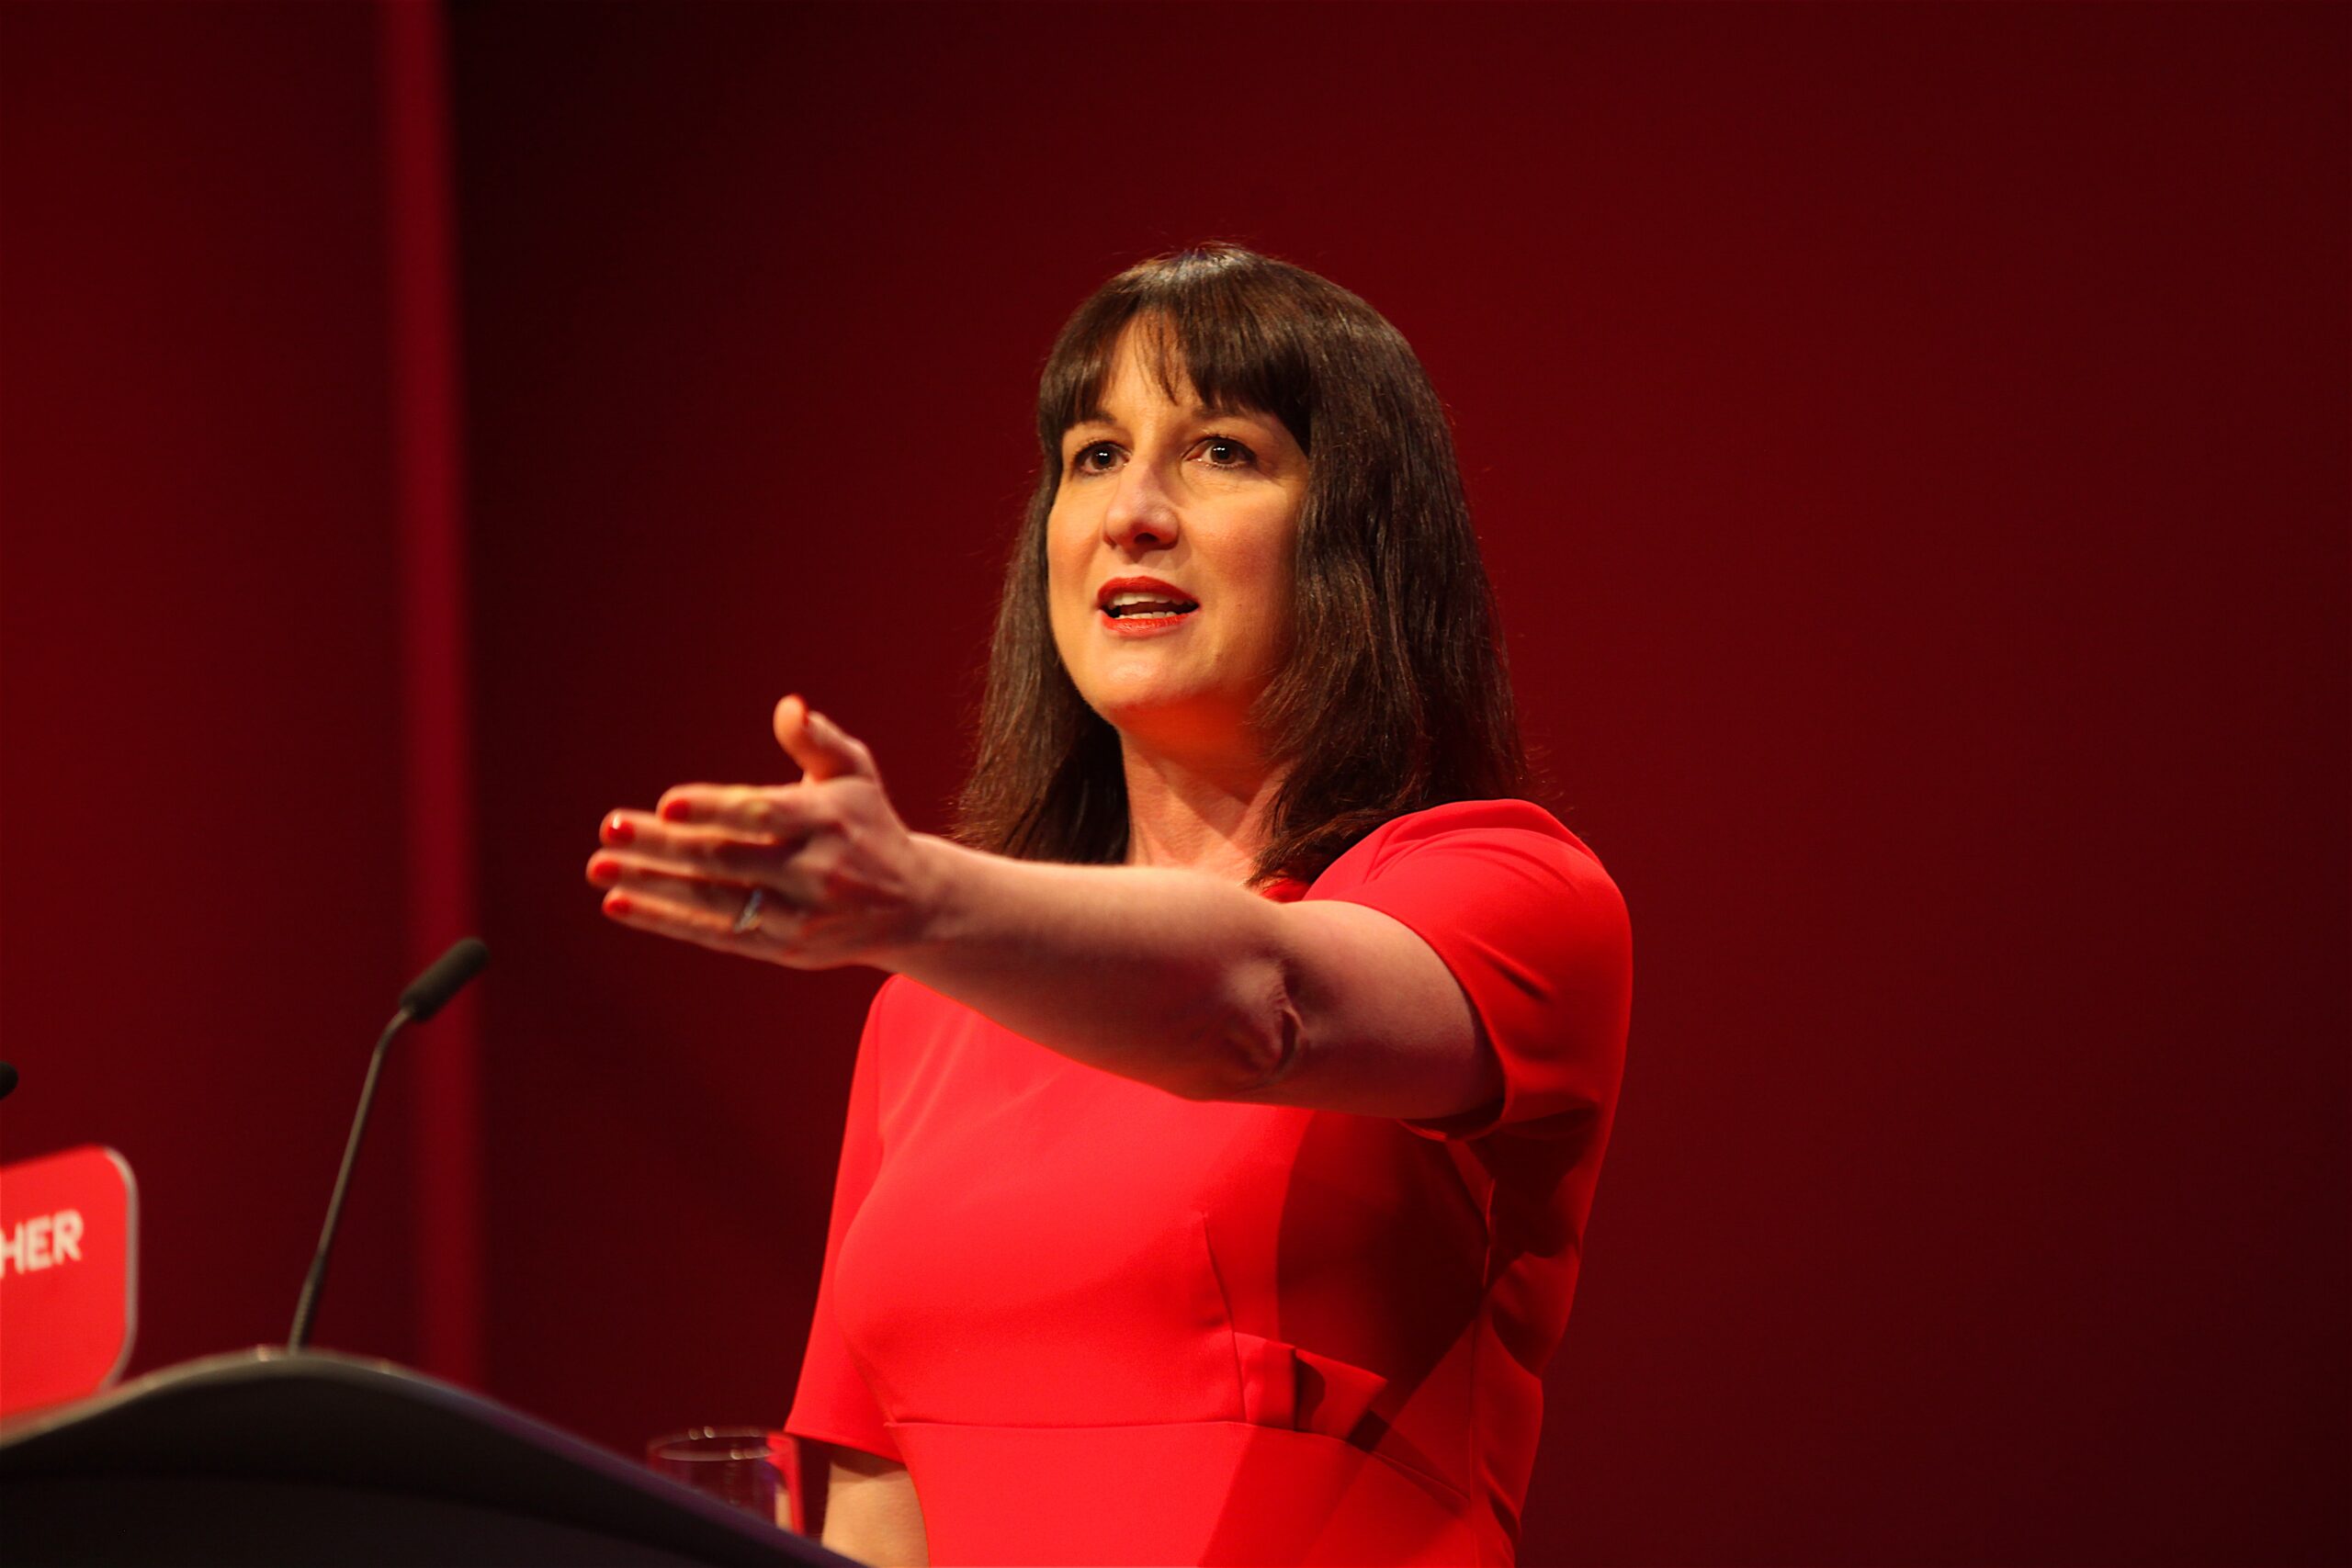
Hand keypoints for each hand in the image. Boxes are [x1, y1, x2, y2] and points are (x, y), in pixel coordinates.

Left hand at [586, 696, 941, 969]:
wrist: (913, 907)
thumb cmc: (868, 825)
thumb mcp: (855, 776)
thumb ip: (819, 741)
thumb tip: (789, 707)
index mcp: (830, 821)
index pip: (764, 815)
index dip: (715, 809)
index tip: (667, 803)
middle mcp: (815, 872)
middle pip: (727, 859)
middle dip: (663, 845)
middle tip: (610, 828)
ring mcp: (797, 916)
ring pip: (713, 900)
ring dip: (650, 885)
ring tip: (599, 866)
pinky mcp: (781, 949)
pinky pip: (714, 934)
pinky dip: (664, 920)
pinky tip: (620, 902)